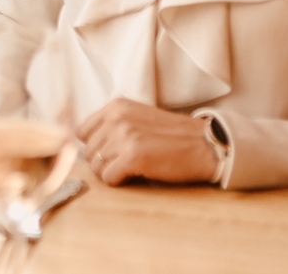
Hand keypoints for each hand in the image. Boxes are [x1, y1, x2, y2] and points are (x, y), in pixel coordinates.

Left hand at [76, 98, 218, 184]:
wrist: (204, 145)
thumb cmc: (172, 136)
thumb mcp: (137, 118)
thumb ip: (112, 125)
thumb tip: (83, 145)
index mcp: (115, 106)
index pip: (82, 132)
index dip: (96, 147)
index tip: (112, 153)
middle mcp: (116, 118)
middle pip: (88, 152)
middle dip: (104, 162)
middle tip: (127, 163)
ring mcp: (124, 136)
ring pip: (96, 167)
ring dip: (112, 173)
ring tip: (133, 169)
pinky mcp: (132, 157)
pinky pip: (109, 178)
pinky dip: (120, 181)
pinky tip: (136, 175)